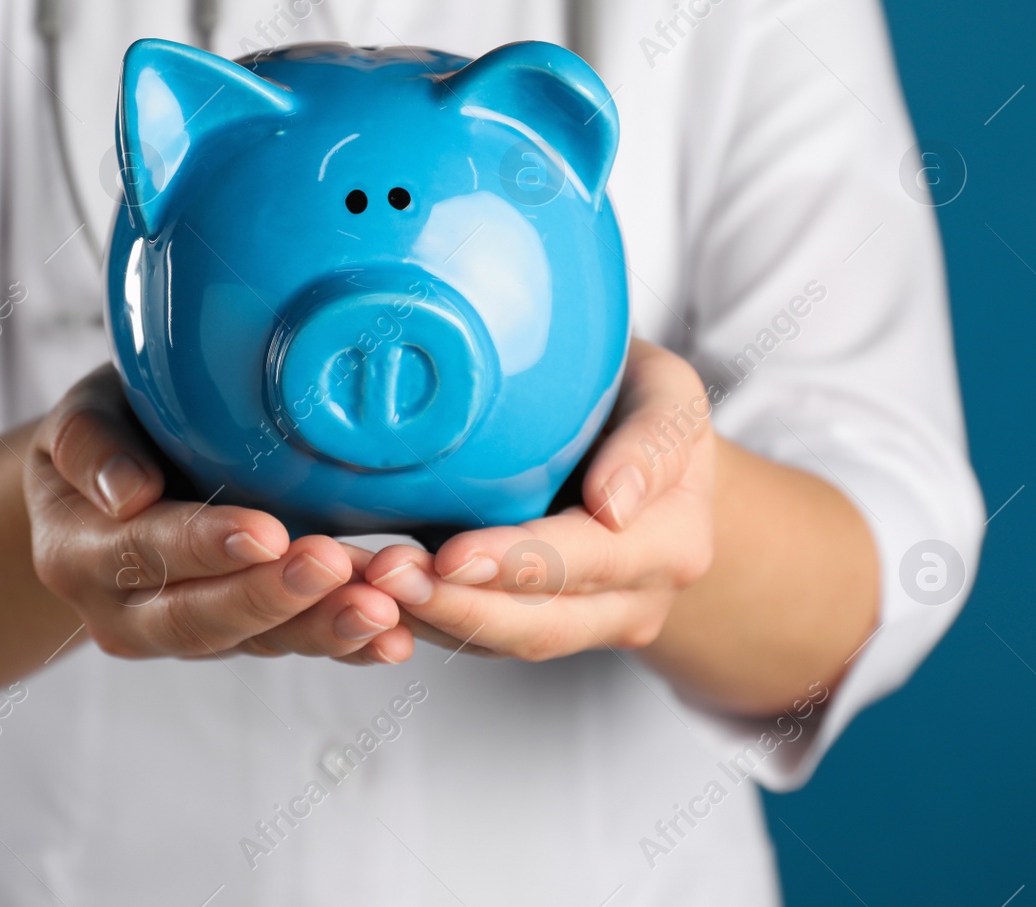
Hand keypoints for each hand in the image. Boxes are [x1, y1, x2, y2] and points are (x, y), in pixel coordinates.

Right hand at [25, 365, 412, 663]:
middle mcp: (123, 610)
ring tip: (381, 608)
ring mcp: (182, 633)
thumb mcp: (81, 418)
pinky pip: (289, 646)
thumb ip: (90, 444)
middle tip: (335, 567)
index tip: (267, 532)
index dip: (205, 546)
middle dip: (273, 597)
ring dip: (322, 628)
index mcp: (76, 551)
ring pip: (253, 642)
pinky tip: (392, 638)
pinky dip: (344, 645)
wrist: (109, 487)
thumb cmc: (109, 433)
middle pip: (198, 618)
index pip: (143, 553)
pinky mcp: (236, 637)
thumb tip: (126, 492)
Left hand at [364, 339, 714, 660]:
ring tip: (364, 584)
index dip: (519, 562)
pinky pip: (479, 636)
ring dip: (429, 618)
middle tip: (384, 573)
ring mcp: (587, 624)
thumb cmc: (644, 407)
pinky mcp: (538, 626)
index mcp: (671, 542)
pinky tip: (365, 595)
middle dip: (457, 604)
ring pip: (504, 640)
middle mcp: (635, 600)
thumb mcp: (668, 395)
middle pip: (541, 623)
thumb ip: (653, 439)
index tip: (452, 554)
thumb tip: (615, 501)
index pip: (590, 559)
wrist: (643, 456)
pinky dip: (421, 620)